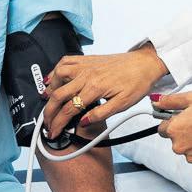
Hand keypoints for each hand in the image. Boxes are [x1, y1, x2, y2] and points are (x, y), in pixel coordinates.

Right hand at [42, 47, 168, 140]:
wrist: (145, 64)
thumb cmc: (136, 83)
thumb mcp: (122, 105)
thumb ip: (100, 113)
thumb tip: (82, 121)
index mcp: (95, 88)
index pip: (69, 109)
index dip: (58, 124)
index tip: (54, 132)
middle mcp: (86, 75)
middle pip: (58, 95)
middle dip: (48, 112)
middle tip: (47, 123)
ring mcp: (85, 65)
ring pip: (58, 75)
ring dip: (50, 89)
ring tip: (48, 101)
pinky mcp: (87, 59)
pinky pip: (65, 61)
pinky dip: (56, 70)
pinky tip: (54, 78)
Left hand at [154, 91, 191, 167]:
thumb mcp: (191, 98)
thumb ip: (170, 101)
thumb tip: (158, 102)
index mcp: (174, 130)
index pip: (162, 128)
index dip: (171, 121)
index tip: (180, 117)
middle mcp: (180, 146)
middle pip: (175, 140)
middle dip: (183, 132)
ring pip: (188, 149)